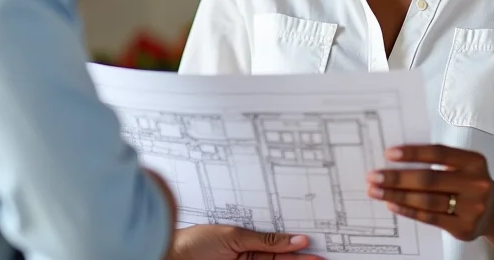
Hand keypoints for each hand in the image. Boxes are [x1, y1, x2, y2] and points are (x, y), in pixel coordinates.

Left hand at [168, 225, 323, 259]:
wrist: (170, 256)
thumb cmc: (195, 242)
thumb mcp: (233, 236)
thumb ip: (265, 241)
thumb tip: (294, 239)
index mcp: (244, 243)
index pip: (275, 246)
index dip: (295, 246)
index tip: (314, 245)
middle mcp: (246, 259)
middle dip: (301, 259)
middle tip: (323, 259)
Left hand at [367, 144, 493, 241]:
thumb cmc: (469, 181)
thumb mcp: (462, 164)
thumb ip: (437, 160)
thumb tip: (396, 158)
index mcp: (473, 161)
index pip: (438, 153)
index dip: (413, 153)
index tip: (389, 154)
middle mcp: (475, 184)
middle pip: (429, 179)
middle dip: (397, 177)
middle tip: (374, 176)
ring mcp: (471, 208)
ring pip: (427, 200)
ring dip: (397, 195)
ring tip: (377, 191)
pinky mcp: (464, 228)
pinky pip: (429, 217)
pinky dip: (408, 210)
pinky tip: (392, 203)